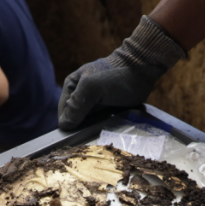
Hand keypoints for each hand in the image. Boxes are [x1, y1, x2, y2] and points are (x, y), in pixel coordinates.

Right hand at [58, 16, 185, 129]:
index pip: (63, 114)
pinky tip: (108, 130)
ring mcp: (94, 103)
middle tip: (93, 135)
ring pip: (87, 123)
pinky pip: (100, 123)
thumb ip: (77, 105)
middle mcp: (80, 96)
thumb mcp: (91, 88)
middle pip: (75, 120)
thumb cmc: (115, 76)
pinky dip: (102, 127)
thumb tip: (63, 125)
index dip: (69, 125)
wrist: (141, 69)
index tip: (78, 135)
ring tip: (102, 133)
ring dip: (93, 130)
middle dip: (81, 128)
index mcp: (71, 87)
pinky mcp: (107, 109)